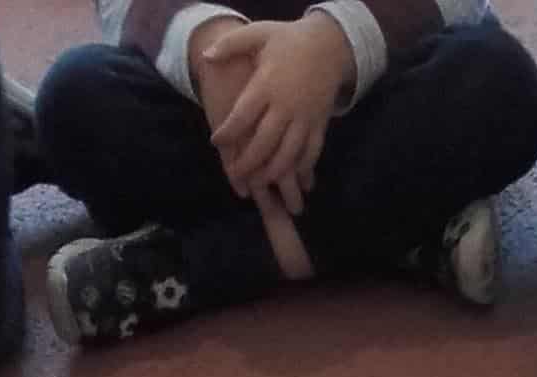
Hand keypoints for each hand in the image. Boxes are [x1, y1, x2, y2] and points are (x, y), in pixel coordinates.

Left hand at [191, 16, 304, 213]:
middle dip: (247, 163)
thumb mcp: (259, 33)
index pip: (242, 116)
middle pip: (264, 143)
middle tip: (234, 173)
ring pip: (288, 154)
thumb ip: (231, 44)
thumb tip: (206, 57)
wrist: (329, 44)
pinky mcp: (319, 124)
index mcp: (267, 84)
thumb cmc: (289, 40)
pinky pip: (311, 152)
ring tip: (259, 183)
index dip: (227, 133)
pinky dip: (301, 168)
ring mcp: (305, 117)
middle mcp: (286, 105)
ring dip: (272, 173)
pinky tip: (290, 177)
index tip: (216, 142)